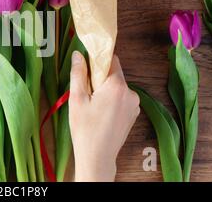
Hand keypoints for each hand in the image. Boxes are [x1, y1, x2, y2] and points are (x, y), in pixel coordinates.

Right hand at [69, 52, 139, 181]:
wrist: (97, 157)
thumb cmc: (85, 129)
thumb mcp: (77, 98)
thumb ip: (78, 73)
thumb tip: (78, 54)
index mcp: (117, 86)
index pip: (111, 59)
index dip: (97, 61)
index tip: (86, 69)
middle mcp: (131, 93)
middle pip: (114, 74)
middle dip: (99, 79)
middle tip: (86, 93)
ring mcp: (134, 105)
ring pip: (117, 87)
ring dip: (105, 90)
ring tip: (93, 106)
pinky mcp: (133, 114)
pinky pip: (121, 98)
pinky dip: (111, 100)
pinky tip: (100, 113)